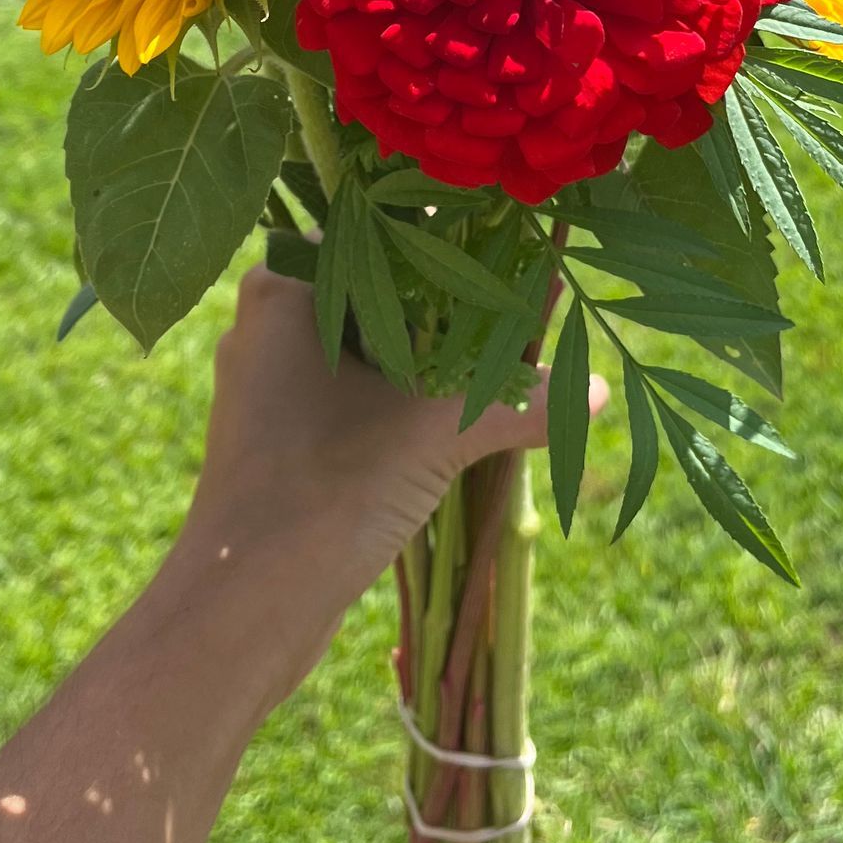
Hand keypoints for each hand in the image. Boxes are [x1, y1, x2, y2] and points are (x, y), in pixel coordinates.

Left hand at [176, 265, 606, 695]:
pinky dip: (401, 406)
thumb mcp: (437, 432)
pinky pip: (350, 402)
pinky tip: (454, 421)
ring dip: (428, 364)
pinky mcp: (279, 444)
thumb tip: (598, 388)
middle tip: (521, 311)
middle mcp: (265, 329)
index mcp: (282, 292)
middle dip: (446, 310)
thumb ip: (520, 402)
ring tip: (501, 365)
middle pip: (375, 296)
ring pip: (365, 355)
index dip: (447, 246)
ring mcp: (267, 390)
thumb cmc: (328, 486)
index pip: (376, 237)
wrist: (244, 605)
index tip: (512, 257)